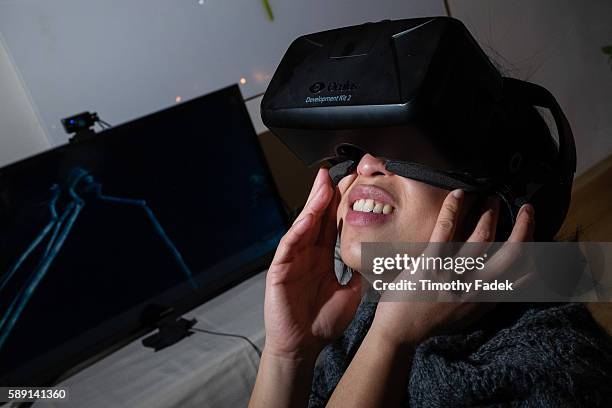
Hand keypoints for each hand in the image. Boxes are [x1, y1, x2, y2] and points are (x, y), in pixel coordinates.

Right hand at [263, 168, 361, 360]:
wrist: (302, 346)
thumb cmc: (322, 322)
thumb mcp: (350, 294)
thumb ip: (359, 275)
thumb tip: (375, 260)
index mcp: (321, 257)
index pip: (331, 225)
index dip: (340, 206)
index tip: (352, 186)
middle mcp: (306, 254)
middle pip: (316, 218)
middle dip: (325, 195)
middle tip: (335, 172)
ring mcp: (292, 260)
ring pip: (302, 226)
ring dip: (312, 205)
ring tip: (322, 184)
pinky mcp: (279, 270)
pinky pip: (289, 245)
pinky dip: (298, 230)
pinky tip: (307, 217)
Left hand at [371, 189, 534, 346]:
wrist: (399, 333)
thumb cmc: (428, 323)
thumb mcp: (466, 316)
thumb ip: (483, 299)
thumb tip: (500, 282)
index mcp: (486, 300)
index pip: (523, 275)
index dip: (537, 253)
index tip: (540, 237)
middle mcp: (475, 287)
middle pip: (512, 253)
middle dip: (525, 227)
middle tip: (528, 209)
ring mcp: (453, 275)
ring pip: (482, 236)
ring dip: (490, 213)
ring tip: (492, 199)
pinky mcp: (431, 264)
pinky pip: (446, 229)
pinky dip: (453, 209)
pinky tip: (458, 194)